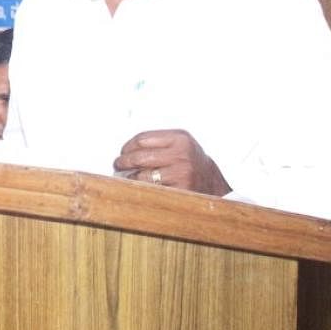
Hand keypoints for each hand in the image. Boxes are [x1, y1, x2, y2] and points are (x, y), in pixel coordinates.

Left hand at [113, 129, 230, 196]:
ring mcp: (181, 173)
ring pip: (142, 175)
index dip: (128, 146)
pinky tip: (139, 187)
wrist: (212, 182)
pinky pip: (150, 190)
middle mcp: (182, 155)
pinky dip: (141, 189)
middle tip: (118, 164)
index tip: (122, 151)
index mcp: (180, 138)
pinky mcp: (179, 191)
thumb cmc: (189, 161)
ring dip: (130, 177)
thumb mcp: (179, 143)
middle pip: (139, 157)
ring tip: (128, 176)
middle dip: (123, 161)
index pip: (142, 139)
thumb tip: (125, 149)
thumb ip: (156, 142)